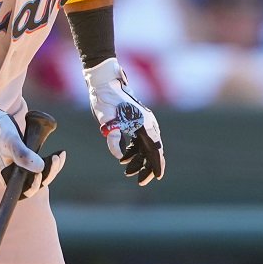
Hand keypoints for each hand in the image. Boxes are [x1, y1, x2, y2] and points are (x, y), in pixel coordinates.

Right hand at [0, 104, 64, 197]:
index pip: (23, 191)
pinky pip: (44, 165)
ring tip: (60, 155)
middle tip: (55, 159)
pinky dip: (52, 161)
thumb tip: (40, 168)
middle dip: (48, 173)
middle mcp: (16, 176)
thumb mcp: (10, 141)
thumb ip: (22, 155)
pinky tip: (60, 153)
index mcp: (7, 177)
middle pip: (36, 183)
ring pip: (42, 174)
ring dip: (53, 167)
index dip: (34, 187)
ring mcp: (23, 169)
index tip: (39, 175)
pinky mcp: (29, 161)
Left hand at [83, 58, 164, 184]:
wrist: (104, 82)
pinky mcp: (136, 121)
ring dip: (138, 160)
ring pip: (145, 146)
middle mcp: (147, 123)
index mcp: (144, 124)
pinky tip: (124, 158)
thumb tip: (119, 157)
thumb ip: (113, 139)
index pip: (154, 149)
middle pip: (152, 150)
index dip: (156, 164)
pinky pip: (139, 140)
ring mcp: (143, 122)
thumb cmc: (106, 101)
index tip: (158, 177)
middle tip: (141, 182)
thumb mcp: (108, 122)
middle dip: (147, 166)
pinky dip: (133, 150)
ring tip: (127, 172)